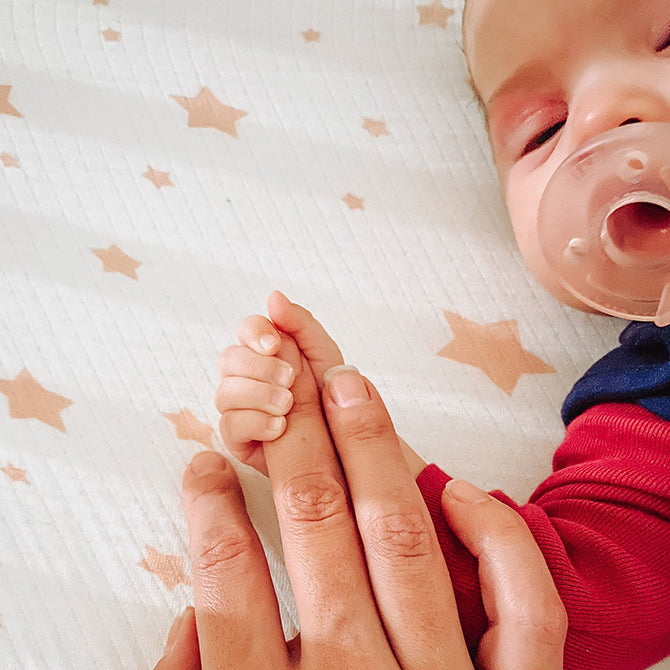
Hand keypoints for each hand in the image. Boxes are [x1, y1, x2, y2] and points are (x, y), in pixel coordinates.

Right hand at [156, 342, 566, 667]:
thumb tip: (189, 616)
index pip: (229, 588)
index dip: (209, 515)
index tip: (203, 462)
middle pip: (315, 534)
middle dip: (289, 444)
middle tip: (277, 382)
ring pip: (404, 541)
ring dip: (372, 453)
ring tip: (346, 386)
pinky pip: (524, 604)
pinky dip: (494, 537)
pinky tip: (454, 487)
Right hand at [216, 291, 425, 476]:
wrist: (349, 442)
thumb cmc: (335, 397)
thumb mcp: (324, 355)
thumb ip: (300, 324)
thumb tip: (274, 297)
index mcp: (270, 354)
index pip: (246, 331)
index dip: (254, 332)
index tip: (273, 344)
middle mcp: (252, 379)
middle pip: (229, 359)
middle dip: (257, 367)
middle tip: (288, 378)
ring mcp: (245, 410)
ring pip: (224, 393)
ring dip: (256, 394)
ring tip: (287, 404)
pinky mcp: (243, 441)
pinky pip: (228, 427)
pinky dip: (253, 422)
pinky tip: (278, 426)